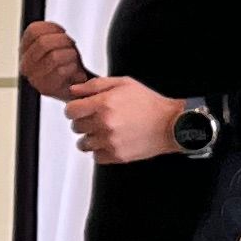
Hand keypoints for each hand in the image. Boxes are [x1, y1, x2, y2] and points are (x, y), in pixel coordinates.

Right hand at [19, 22, 86, 102]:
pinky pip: (61, 71)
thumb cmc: (66, 63)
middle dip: (63, 41)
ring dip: (69, 55)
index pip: (33, 30)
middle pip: (43, 42)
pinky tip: (74, 71)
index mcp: (24, 50)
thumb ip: (51, 33)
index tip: (62, 32)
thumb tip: (57, 30)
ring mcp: (34, 78)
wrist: (76, 87)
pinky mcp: (46, 89)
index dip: (52, 27)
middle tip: (71, 45)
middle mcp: (25, 65)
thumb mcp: (57, 43)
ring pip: (53, 56)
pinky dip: (72, 68)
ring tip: (73, 59)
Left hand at [62, 76, 190, 165]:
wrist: (170, 124)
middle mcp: (104, 123)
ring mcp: (109, 141)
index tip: (79, 110)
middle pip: (75, 127)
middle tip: (96, 119)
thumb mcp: (123, 84)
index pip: (70, 111)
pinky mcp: (116, 156)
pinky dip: (100, 151)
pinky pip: (95, 157)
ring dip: (90, 138)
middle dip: (83, 122)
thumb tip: (74, 90)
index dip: (74, 109)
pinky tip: (110, 142)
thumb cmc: (149, 103)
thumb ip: (95, 85)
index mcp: (104, 104)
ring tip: (104, 131)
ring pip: (83, 144)